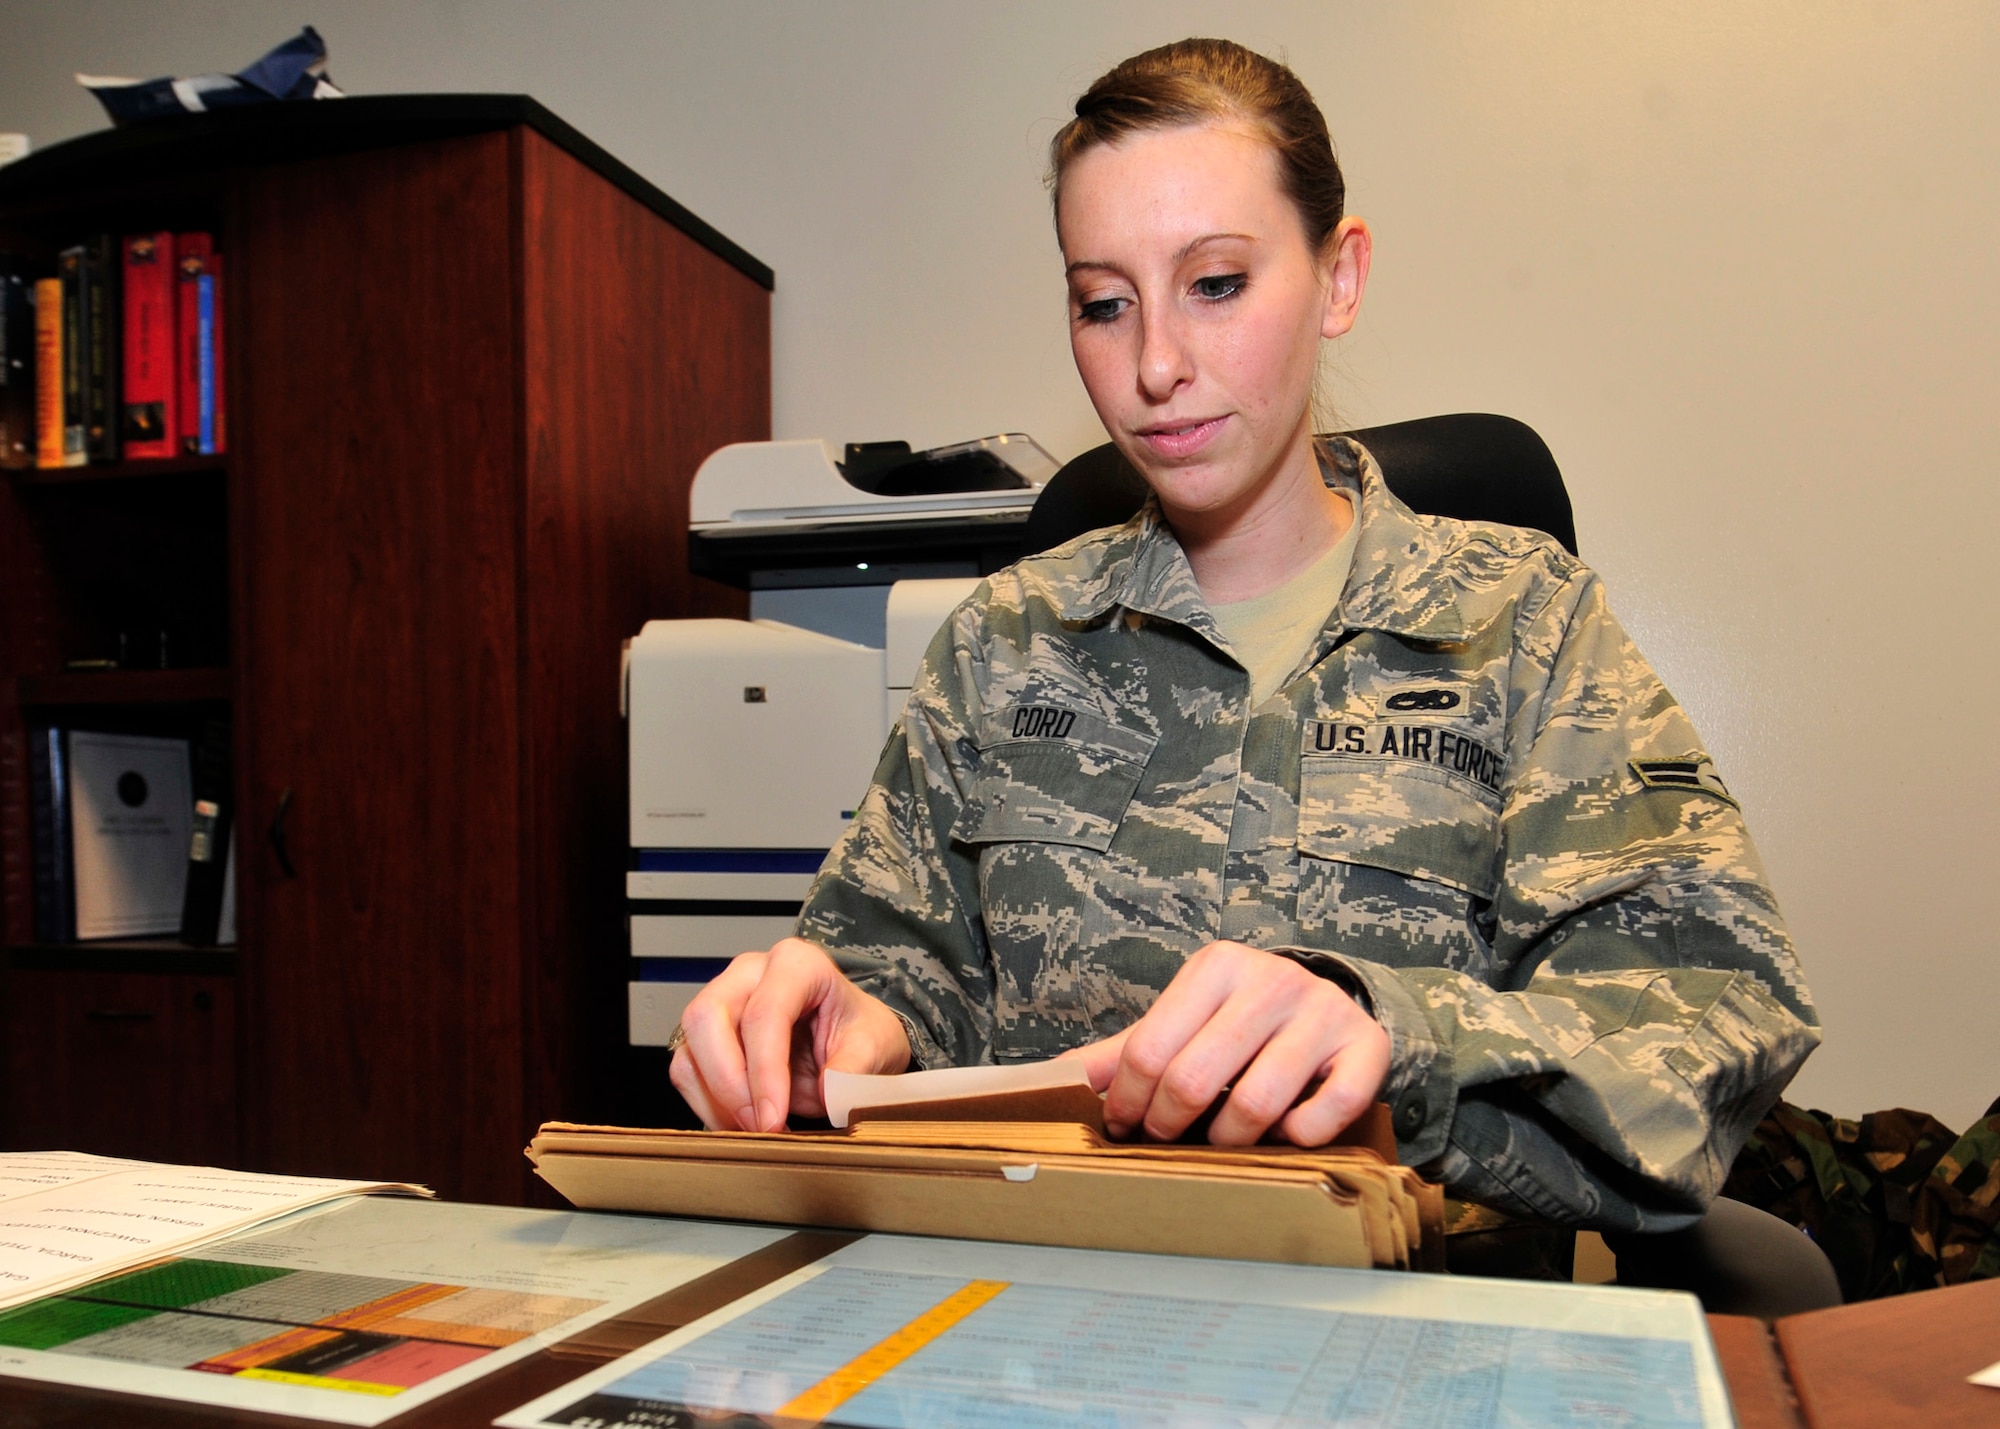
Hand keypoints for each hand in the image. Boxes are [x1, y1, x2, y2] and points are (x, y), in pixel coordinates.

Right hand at [669, 938, 911, 1131]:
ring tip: (756, 1130)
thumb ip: (853, 1068)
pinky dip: (708, 1105)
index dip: (764, 1071)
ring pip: (690, 1047)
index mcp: (797, 963)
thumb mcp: (875, 1046)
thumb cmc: (860, 1031)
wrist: (852, 1038)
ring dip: (717, 1099)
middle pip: (708, 1018)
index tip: (774, 1118)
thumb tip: (829, 1092)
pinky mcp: (706, 1035)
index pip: (765, 1013)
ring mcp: (722, 1000)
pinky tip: (741, 1123)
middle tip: (761, 1127)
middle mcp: (750, 973)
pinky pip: (687, 1071)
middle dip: (729, 1083)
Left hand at [1067, 941, 1388, 1146]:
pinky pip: (1329, 1110)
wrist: (1331, 998)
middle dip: (1169, 1125)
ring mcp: (1322, 1011)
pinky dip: (1301, 1136)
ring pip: (1257, 1104)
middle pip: (1195, 1079)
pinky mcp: (1366, 1046)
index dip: (1128, 1103)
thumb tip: (1056, 1080)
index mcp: (1216, 966)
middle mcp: (1271, 980)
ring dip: (1230, 1141)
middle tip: (1166, 1140)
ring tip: (1221, 1141)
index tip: (1125, 1127)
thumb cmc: (1242, 1018)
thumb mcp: (1187, 1017)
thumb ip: (1127, 1050)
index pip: (1149, 1048)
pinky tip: (1286, 1134)